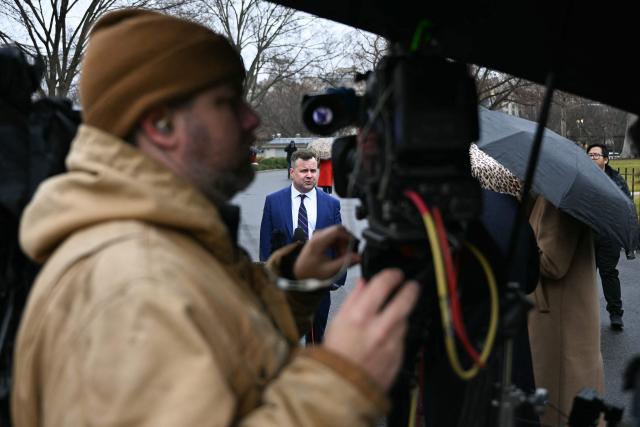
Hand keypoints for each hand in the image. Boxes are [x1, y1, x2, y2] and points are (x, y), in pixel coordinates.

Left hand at [293, 225, 359, 280]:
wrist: (299, 273)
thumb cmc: (310, 272)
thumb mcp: (329, 270)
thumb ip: (345, 263)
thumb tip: (358, 257)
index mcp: (318, 241)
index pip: (338, 230)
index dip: (349, 237)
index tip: (354, 247)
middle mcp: (318, 235)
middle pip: (339, 231)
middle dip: (347, 242)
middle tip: (348, 255)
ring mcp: (319, 236)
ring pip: (338, 234)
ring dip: (343, 245)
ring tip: (342, 258)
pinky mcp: (321, 239)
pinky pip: (335, 238)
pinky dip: (339, 246)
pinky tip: (338, 256)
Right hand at [323, 269, 419, 390]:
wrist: (341, 387)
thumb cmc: (335, 352)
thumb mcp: (337, 321)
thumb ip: (353, 299)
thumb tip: (365, 283)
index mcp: (360, 315)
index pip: (384, 284)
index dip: (392, 275)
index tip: (395, 274)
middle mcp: (380, 327)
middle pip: (406, 298)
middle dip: (410, 288)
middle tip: (410, 285)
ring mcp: (392, 343)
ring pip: (405, 319)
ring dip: (401, 315)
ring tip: (390, 317)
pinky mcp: (399, 356)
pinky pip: (402, 338)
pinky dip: (397, 334)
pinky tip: (386, 338)